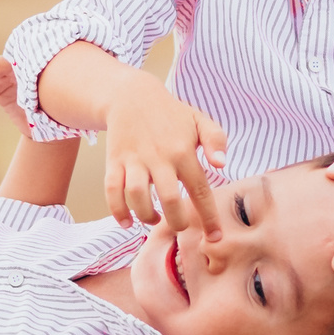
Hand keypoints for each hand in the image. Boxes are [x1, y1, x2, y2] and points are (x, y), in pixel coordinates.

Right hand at [100, 74, 229, 236]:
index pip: (200, 190)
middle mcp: (159, 157)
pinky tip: (127, 222)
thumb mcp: (199, 120)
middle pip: (170, 199)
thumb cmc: (171, 114)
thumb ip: (216, 140)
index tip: (214, 238)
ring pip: (137, 196)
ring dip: (146, 216)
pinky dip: (117, 211)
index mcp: (184, 151)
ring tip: (155, 219)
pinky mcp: (114, 161)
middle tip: (180, 227)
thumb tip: (221, 165)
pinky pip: (111, 190)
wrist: (132, 96)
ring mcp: (134, 160)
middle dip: (177, 222)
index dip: (208, 218)